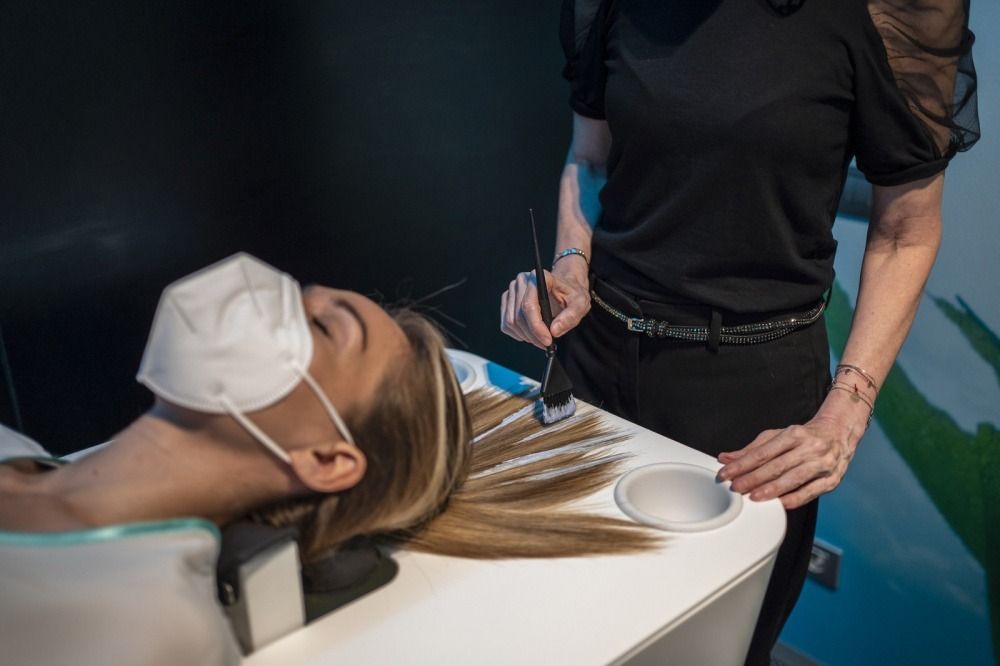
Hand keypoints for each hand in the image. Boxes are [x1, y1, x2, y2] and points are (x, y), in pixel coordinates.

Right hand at [500, 267, 589, 348]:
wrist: (565, 287)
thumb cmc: (572, 293)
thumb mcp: (580, 303)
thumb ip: (570, 316)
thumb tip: (554, 331)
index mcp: (539, 278)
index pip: (529, 306)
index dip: (536, 327)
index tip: (547, 340)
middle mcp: (522, 281)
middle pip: (519, 316)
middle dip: (533, 335)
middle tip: (547, 344)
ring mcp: (512, 290)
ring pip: (511, 322)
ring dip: (526, 336)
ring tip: (541, 339)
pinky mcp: (507, 300)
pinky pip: (506, 324)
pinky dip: (518, 334)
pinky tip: (531, 333)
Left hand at [716, 413, 863, 509]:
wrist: (839, 434)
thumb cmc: (804, 436)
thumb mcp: (777, 436)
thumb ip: (751, 449)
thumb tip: (726, 458)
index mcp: (794, 434)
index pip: (763, 452)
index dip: (743, 464)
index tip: (727, 473)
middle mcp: (810, 448)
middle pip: (777, 465)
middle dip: (754, 478)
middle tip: (736, 488)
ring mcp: (822, 464)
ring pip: (794, 479)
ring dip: (772, 489)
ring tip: (754, 497)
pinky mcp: (832, 480)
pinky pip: (811, 492)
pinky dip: (795, 499)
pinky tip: (780, 504)